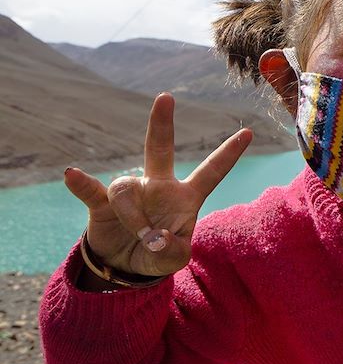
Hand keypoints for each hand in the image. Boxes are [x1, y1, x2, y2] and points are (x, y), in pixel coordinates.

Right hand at [64, 93, 251, 276]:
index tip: (248, 132)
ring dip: (133, 217)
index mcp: (185, 196)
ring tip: (141, 237)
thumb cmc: (157, 255)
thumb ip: (172, 251)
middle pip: (160, 149)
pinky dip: (83, 184)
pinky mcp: (102, 203)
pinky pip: (92, 190)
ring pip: (126, 189)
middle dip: (162, 124)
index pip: (211, 171)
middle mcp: (158, 185)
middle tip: (166, 97)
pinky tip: (73, 174)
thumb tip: (156, 237)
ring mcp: (130, 192)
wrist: (124, 266)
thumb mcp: (173, 260)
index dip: (229, 154)